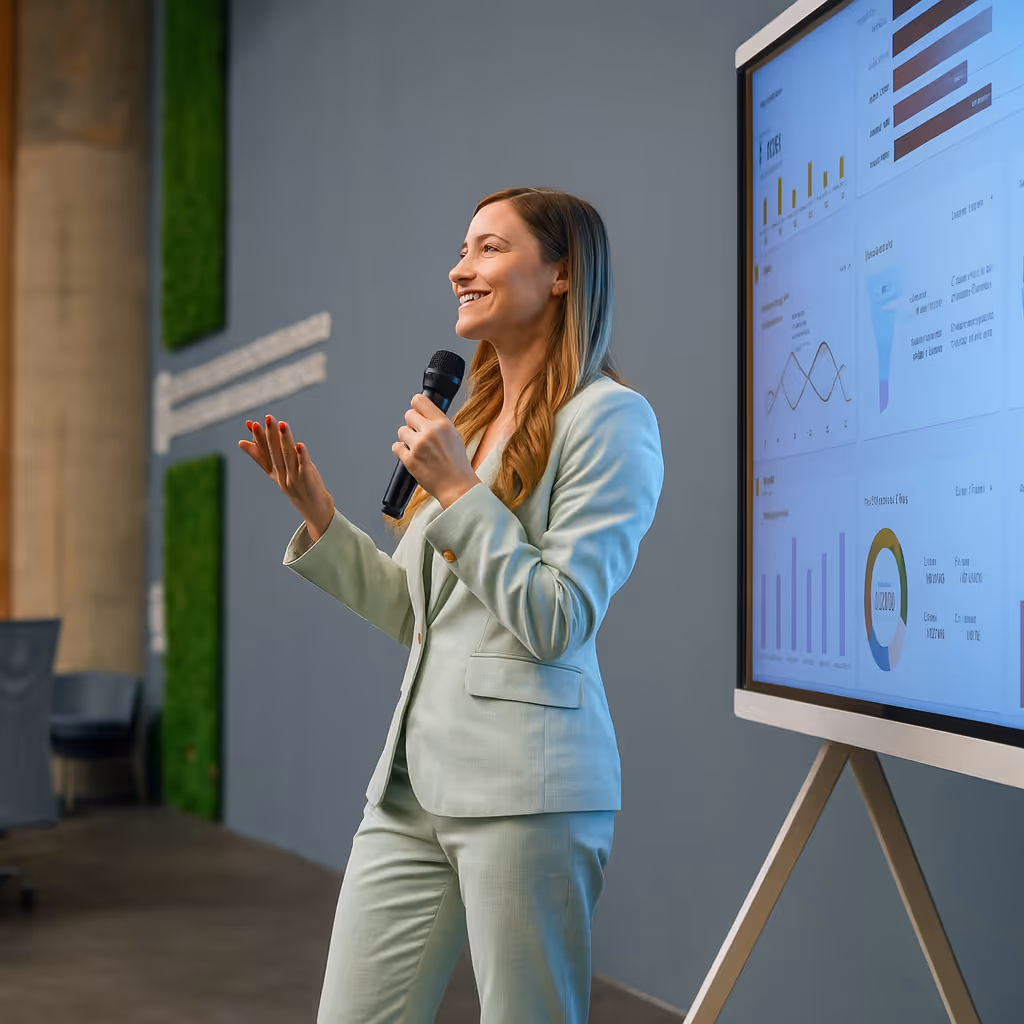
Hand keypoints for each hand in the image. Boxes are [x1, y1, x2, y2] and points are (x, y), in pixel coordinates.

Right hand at [239, 413, 335, 539]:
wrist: (313, 508)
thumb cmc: (294, 484)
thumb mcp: (276, 472)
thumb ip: (262, 456)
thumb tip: (241, 442)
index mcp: (272, 472)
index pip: (263, 453)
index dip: (258, 439)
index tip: (252, 424)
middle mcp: (281, 475)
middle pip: (275, 453)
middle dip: (270, 435)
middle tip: (267, 418)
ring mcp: (294, 478)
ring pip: (288, 456)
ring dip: (285, 439)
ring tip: (282, 424)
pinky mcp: (307, 479)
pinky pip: (304, 466)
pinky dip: (302, 456)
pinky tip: (300, 445)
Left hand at [394, 394, 479, 508]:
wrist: (457, 486)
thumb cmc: (457, 464)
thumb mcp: (454, 436)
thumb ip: (438, 423)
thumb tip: (422, 414)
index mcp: (443, 423)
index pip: (419, 401)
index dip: (416, 407)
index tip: (417, 413)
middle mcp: (430, 432)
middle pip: (408, 414)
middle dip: (412, 424)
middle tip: (419, 435)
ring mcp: (419, 446)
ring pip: (401, 431)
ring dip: (407, 439)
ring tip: (418, 449)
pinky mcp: (410, 460)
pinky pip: (396, 447)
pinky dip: (401, 452)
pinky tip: (413, 457)